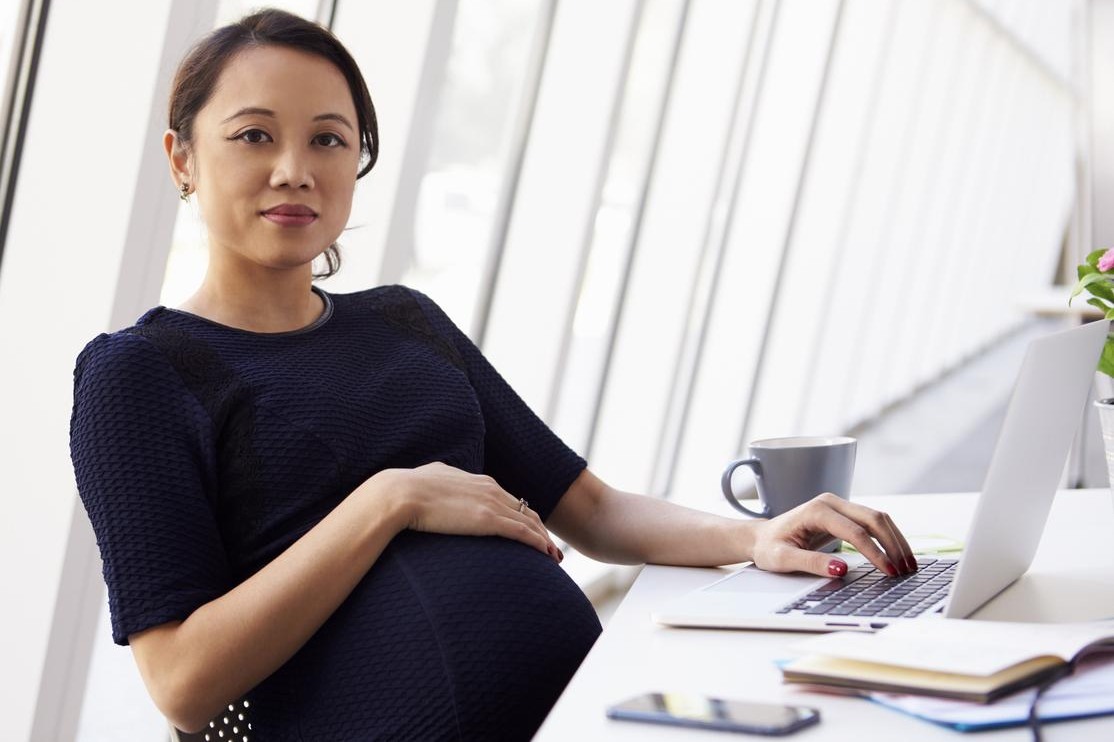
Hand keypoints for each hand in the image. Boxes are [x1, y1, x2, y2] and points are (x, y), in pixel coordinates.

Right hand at [373, 462, 561, 562]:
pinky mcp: (488, 520)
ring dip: (544, 540)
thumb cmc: (407, 489)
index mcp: (478, 480)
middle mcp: (490, 488)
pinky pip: (522, 532)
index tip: (530, 531)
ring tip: (554, 557)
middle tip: (550, 548)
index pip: (510, 499)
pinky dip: (538, 543)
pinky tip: (546, 555)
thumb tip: (436, 479)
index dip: (522, 516)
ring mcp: (490, 503)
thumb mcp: (431, 477)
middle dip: (540, 529)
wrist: (399, 494)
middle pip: (526, 510)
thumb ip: (441, 479)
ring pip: (529, 522)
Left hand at [749, 493, 914, 576]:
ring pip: (877, 518)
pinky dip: (888, 538)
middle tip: (906, 570)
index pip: (855, 531)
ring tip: (909, 565)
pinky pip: (872, 523)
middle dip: (893, 544)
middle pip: (873, 518)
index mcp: (816, 510)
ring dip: (895, 540)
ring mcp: (839, 506)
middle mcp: (830, 502)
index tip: (889, 572)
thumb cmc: (769, 547)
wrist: (760, 537)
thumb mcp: (783, 559)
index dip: (875, 552)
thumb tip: (842, 569)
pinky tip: (898, 555)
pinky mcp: (844, 515)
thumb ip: (811, 563)